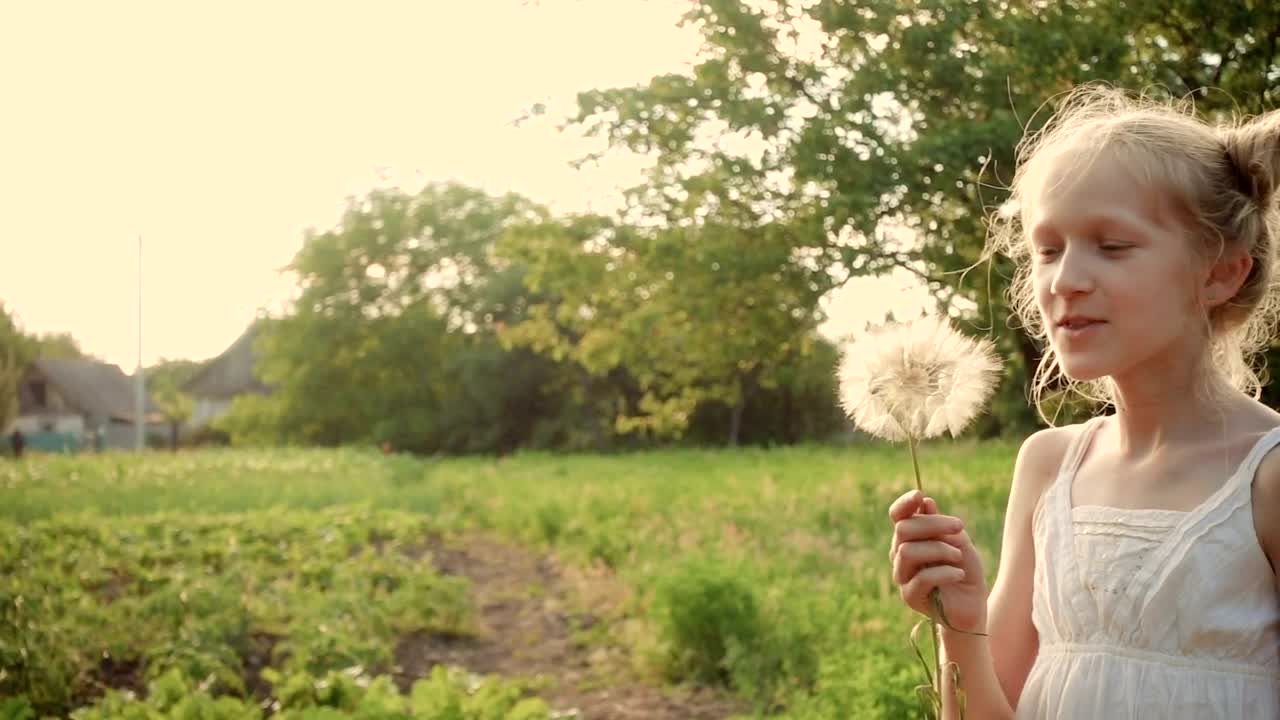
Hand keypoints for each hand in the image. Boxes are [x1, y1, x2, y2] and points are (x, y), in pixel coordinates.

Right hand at [889, 490, 988, 634]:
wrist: (972, 607)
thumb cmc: (964, 572)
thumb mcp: (958, 543)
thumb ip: (941, 526)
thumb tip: (925, 502)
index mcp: (910, 539)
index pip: (897, 516)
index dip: (904, 504)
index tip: (920, 496)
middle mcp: (900, 555)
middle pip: (903, 530)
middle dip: (933, 524)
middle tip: (960, 526)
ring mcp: (902, 576)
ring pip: (907, 552)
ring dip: (938, 549)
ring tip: (958, 557)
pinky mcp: (909, 596)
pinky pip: (921, 578)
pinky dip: (944, 572)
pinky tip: (959, 574)